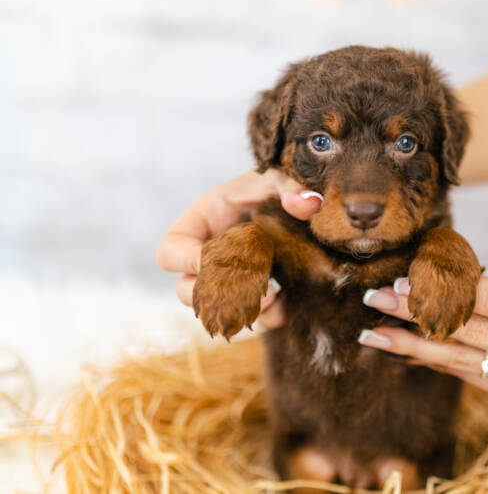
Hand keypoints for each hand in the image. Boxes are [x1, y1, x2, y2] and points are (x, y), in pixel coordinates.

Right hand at [156, 169, 321, 327]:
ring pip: (215, 311)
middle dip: (214, 294)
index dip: (187, 261)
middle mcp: (207, 257)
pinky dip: (268, 317)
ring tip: (273, 295)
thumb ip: (291, 187)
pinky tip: (288, 300)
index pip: (170, 252)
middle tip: (250, 284)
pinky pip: (250, 318)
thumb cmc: (274, 185)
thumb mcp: (280, 178)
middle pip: (185, 290)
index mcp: (201, 224)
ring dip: (240, 310)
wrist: (295, 203)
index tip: (216, 259)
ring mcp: (227, 280)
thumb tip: (307, 204)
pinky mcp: (253, 295)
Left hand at [359, 274, 487, 402]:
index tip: (402, 282)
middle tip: (375, 302)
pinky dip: (432, 359)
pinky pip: (466, 374)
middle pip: (470, 334)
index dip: (446, 292)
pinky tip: (403, 349)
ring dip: (413, 346)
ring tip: (375, 333)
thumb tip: (425, 284)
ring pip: (461, 360)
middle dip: (417, 317)